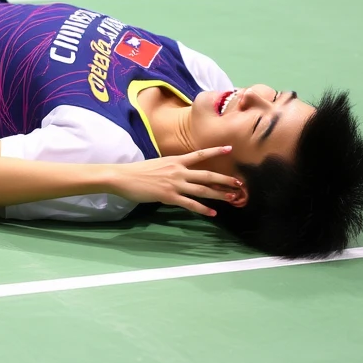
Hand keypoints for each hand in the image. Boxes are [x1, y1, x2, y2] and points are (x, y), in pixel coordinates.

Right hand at [107, 146, 241, 216]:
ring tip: (232, 198)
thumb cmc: (139, 171)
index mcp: (175, 160)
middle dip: (224, 179)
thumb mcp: (158, 164)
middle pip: (206, 174)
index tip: (229, 149)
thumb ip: (172, 167)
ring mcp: (175, 183)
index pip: (200, 154)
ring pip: (202, 189)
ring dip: (218, 194)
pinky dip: (202, 209)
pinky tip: (212, 213)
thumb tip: (182, 171)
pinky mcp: (169, 196)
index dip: (215, 151)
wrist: (124, 177)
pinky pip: (190, 204)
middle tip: (239, 183)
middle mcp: (178, 170)